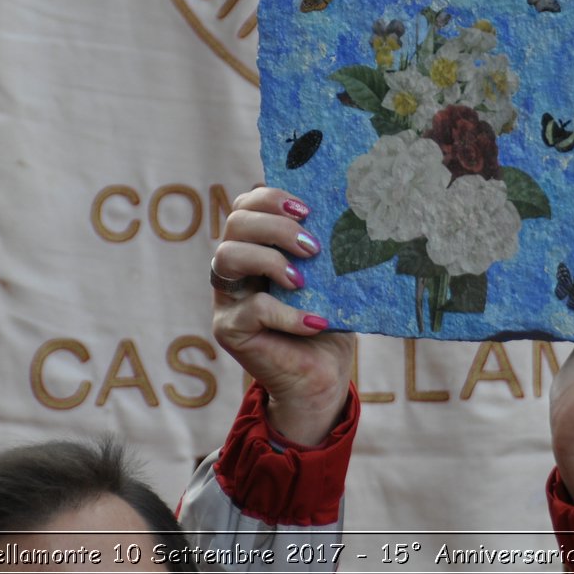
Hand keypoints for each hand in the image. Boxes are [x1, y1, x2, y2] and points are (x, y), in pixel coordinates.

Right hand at [212, 187, 356, 445]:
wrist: (323, 375)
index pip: (246, 204)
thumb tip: (346, 212)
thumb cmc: (328, 319)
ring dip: (270, 260)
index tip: (307, 209)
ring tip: (303, 280)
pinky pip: (251, 310)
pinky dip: (287, 314)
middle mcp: (236, 267)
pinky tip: (315, 321)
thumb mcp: (328, 277)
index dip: (271, 198)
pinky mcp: (229, 329)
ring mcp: (227, 297)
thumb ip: (323, 248)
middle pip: (235, 223)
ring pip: (227, 256)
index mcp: (256, 245)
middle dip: (276, 227)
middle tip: (312, 248)